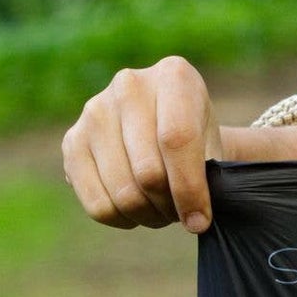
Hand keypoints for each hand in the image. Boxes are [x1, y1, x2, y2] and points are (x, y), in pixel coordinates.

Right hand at [63, 57, 296, 231]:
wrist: (170, 141)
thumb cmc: (207, 149)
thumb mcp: (224, 152)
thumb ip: (222, 177)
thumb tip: (206, 219)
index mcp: (176, 74)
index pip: (177, 141)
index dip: (191, 191)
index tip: (203, 221)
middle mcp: (128, 83)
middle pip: (147, 172)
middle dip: (170, 206)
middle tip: (184, 213)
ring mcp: (94, 109)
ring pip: (121, 192)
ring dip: (147, 216)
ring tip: (164, 209)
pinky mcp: (72, 141)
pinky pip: (96, 203)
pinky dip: (121, 220)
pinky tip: (137, 209)